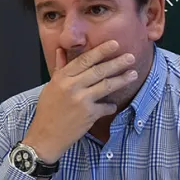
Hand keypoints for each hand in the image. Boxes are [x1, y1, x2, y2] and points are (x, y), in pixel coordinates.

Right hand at [23, 41, 138, 162]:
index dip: (101, 51)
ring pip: (106, 86)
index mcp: (62, 78)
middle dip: (117, 62)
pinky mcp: (89, 114)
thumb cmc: (47, 110)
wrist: (45, 135)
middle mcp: (71, 86)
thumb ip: (59, 68)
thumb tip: (60, 50)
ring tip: (133, 74)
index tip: (114, 44)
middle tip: (130, 57)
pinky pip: (106, 106)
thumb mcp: (50, 86)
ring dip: (122, 79)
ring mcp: (81, 100)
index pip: (84, 60)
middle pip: (98, 70)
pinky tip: (112, 106)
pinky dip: (110, 106)